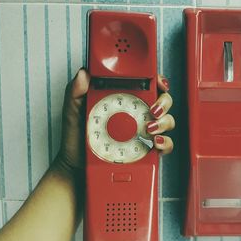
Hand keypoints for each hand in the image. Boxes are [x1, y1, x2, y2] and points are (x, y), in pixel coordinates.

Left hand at [55, 69, 174, 173]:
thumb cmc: (76, 137)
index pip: (146, 84)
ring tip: (149, 128)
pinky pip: (164, 145)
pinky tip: (155, 143)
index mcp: (123, 99)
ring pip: (167, 121)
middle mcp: (137, 114)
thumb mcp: (73, 110)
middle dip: (164, 102)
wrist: (76, 166)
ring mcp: (143, 132)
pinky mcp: (147, 150)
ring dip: (164, 122)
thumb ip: (76, 91)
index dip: (156, 80)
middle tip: (153, 109)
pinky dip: (164, 143)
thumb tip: (84, 74)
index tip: (158, 82)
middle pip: (163, 101)